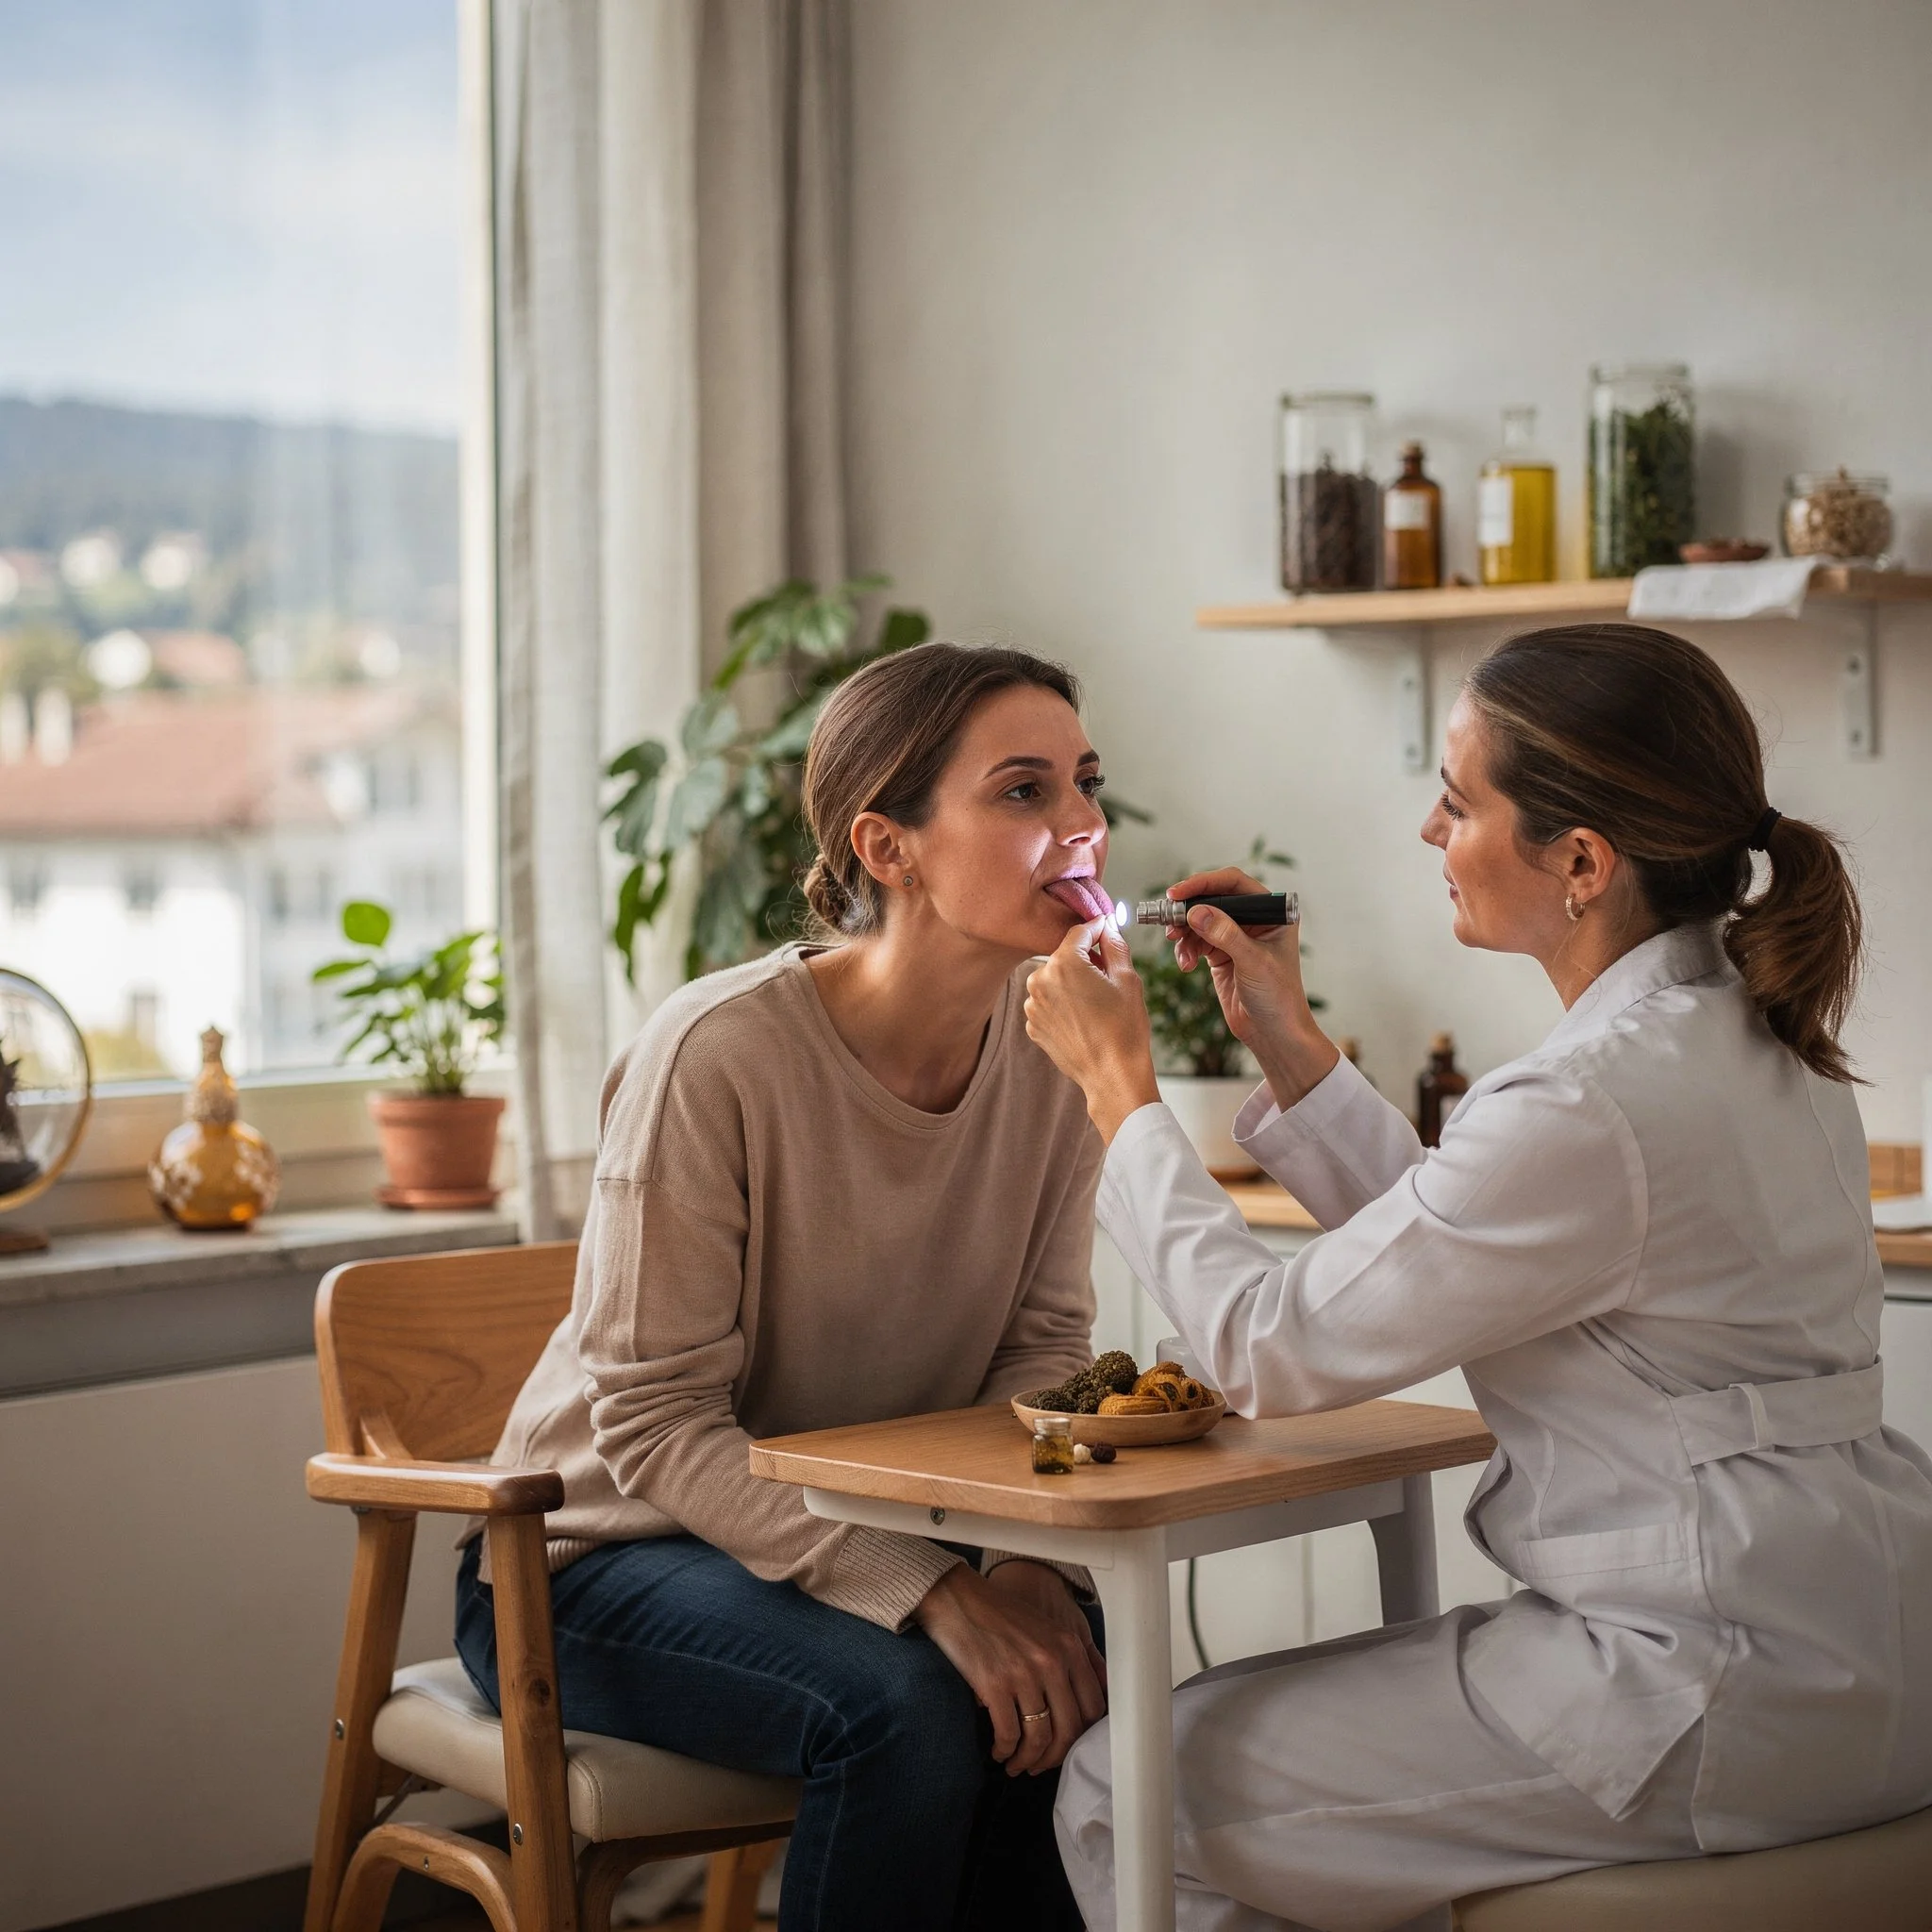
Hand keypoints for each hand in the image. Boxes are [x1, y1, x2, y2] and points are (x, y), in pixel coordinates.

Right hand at [914, 1562, 1106, 1774]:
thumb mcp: (1047, 1628)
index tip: (1068, 1745)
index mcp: (1069, 1647)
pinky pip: (1009, 1734)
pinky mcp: (995, 1685)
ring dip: (1029, 1760)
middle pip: (1069, 1729)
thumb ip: (1072, 1660)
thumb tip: (1093, 1699)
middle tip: (1041, 1765)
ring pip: (1039, 1738)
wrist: (958, 1598)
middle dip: (1055, 1757)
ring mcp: (1024, 1674)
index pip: (1093, 1707)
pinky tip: (999, 1751)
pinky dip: (1005, 1750)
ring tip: (1017, 1764)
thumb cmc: (1000, 1614)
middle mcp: (1052, 1661)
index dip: (1082, 1736)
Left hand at [1022, 919, 1160, 1141]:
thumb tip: (1107, 928)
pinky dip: (1063, 1005)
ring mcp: (1033, 1005)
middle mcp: (1039, 981)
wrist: (1112, 1075)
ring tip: (1096, 1004)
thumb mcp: (1128, 978)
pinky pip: (1048, 1003)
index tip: (1106, 927)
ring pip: (1055, 980)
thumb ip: (1114, 945)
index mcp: (1063, 964)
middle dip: (1084, 960)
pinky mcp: (1033, 1025)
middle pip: (1064, 956)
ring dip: (1072, 983)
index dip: (1096, 928)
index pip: (1079, 932)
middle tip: (1107, 977)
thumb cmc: (1124, 1029)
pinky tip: (1084, 1020)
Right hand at [1164, 866, 1338, 1108]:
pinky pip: (1195, 941)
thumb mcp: (1253, 962)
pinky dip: (1186, 950)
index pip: (1234, 883)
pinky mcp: (1221, 954)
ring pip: (1199, 920)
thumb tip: (1196, 912)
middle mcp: (1254, 919)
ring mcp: (1236, 936)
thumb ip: (1225, 934)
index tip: (1177, 893)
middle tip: (1166, 918)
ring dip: (1184, 932)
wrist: (1273, 1034)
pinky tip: (1186, 964)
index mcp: (1272, 912)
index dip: (1204, 884)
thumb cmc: (1278, 998)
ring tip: (1178, 947)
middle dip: (1188, 910)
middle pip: (1212, 899)